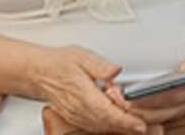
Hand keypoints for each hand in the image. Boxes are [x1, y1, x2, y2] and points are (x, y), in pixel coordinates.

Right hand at [33, 46, 147, 133]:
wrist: (39, 73)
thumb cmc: (59, 64)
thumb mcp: (82, 57)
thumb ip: (101, 65)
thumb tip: (115, 70)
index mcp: (84, 95)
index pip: (108, 113)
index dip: (126, 121)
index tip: (140, 124)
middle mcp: (80, 110)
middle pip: (108, 123)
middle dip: (127, 126)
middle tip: (145, 126)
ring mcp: (78, 116)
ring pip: (102, 127)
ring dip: (119, 128)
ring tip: (136, 126)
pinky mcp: (76, 118)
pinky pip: (95, 126)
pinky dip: (109, 127)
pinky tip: (119, 124)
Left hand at [116, 45, 184, 124]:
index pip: (165, 101)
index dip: (144, 100)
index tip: (126, 97)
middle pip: (155, 112)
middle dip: (131, 107)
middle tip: (111, 97)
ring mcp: (178, 106)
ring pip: (152, 115)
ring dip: (132, 110)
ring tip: (113, 100)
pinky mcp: (173, 105)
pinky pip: (153, 112)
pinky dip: (137, 108)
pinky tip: (125, 103)